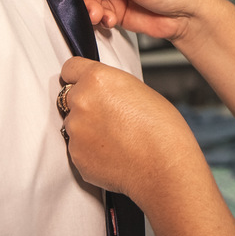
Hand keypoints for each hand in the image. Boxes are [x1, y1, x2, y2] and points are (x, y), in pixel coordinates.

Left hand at [59, 57, 200, 199]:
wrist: (164, 167)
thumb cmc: (162, 130)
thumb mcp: (140, 90)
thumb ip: (112, 87)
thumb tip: (104, 93)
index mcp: (98, 80)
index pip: (70, 68)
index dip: (78, 76)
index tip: (81, 82)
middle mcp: (81, 102)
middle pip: (70, 97)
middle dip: (86, 104)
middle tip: (110, 115)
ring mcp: (76, 131)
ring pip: (74, 124)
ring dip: (88, 129)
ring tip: (116, 137)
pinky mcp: (76, 156)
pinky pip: (78, 148)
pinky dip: (91, 150)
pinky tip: (114, 152)